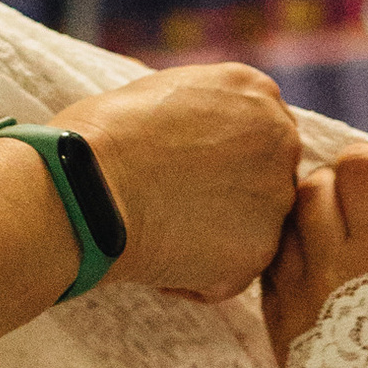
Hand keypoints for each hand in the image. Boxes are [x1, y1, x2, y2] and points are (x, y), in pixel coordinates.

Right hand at [69, 63, 301, 299]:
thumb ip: (201, 110)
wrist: (87, 185)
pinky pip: (232, 273)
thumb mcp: (162, 90)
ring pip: (252, 228)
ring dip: (214, 237)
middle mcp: (280, 140)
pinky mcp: (258, 252)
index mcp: (255, 93)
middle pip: (266, 178)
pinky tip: (159, 257)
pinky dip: (197, 277)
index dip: (221, 158)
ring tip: (160, 230)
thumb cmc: (101, 136)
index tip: (185, 171)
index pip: (259, 133)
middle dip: (228, 196)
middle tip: (174, 205)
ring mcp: (275, 199)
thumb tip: (197, 130)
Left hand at [262, 148, 367, 365]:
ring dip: (304, 219)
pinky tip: (312, 268)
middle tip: (352, 209)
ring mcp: (296, 296)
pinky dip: (288, 255)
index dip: (367, 166)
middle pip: (312, 187)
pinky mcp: (275, 321)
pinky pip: (269, 264)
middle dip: (332, 187)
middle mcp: (331, 269)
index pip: (356, 168)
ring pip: (283, 223)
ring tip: (329, 237)